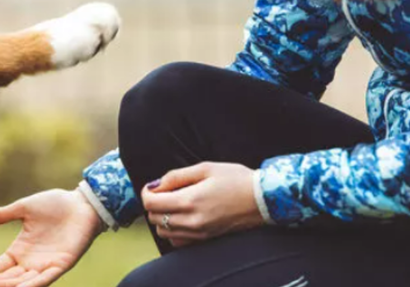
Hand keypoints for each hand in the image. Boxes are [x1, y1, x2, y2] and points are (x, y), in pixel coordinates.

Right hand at [0, 189, 104, 286]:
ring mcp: (47, 264)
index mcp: (21, 249)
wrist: (81, 203)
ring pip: (25, 281)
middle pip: (10, 277)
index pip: (0, 265)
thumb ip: (1, 215)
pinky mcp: (62, 264)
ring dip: (11, 286)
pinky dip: (34, 285)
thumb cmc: (55, 204)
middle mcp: (32, 261)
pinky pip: (46, 279)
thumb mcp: (23, 208)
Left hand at [142, 162, 264, 247]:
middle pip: (154, 218)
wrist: (262, 199)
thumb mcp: (205, 168)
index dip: (147, 192)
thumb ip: (176, 176)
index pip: (151, 203)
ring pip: (163, 231)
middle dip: (154, 204)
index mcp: (190, 200)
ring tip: (174, 204)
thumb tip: (156, 185)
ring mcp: (198, 233)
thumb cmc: (236, 179)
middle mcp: (191, 220)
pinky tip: (182, 217)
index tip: (154, 186)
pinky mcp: (205, 239)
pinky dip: (173, 231)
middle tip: (165, 192)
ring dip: (162, 218)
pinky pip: (177, 241)